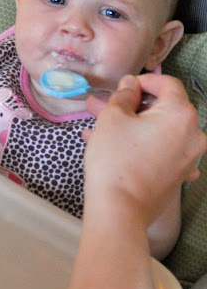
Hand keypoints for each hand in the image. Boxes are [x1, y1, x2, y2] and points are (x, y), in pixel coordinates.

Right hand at [83, 74, 205, 224]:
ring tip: (95, 129)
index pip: (168, 83)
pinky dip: (139, 144)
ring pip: (157, 130)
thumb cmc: (116, 160)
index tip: (123, 86)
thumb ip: (123, 96)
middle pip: (162, 109)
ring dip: (129, 126)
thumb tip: (131, 85)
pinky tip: (114, 148)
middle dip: (129, 106)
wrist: (120, 208)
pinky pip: (159, 150)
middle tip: (100, 106)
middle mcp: (193, 134)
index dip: (143, 80)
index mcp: (180, 114)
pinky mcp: (178, 173)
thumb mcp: (112, 118)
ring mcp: (188, 156)